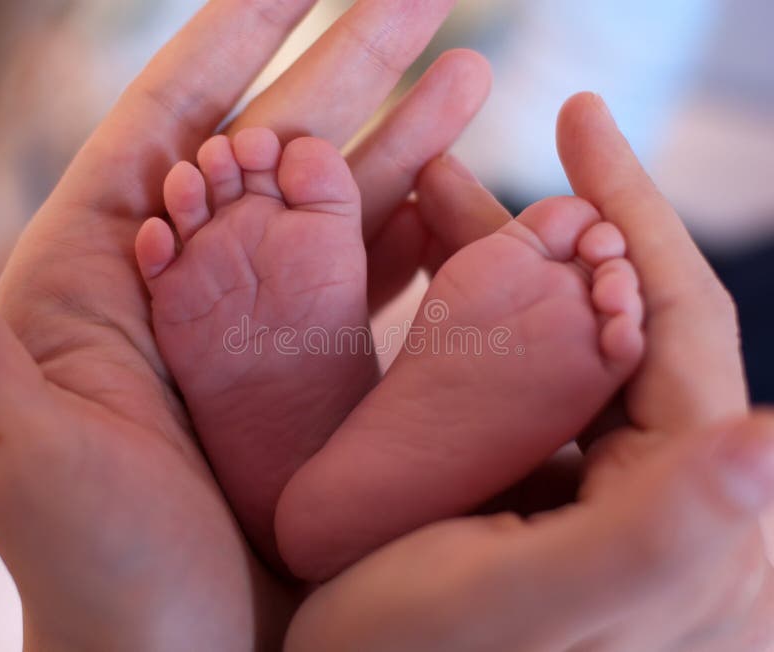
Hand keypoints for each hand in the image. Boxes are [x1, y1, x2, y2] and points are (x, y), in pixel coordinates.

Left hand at [0, 1, 490, 648]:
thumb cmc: (104, 578)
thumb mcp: (20, 445)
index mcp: (106, 281)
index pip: (176, 122)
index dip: (240, 38)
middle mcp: (189, 291)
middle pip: (276, 147)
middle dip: (351, 65)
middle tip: (427, 3)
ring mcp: (264, 332)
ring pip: (338, 208)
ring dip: (405, 138)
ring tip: (474, 79)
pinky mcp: (321, 377)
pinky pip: (373, 286)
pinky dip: (420, 235)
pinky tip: (465, 193)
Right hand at [284, 94, 772, 650]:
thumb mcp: (518, 611)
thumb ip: (659, 541)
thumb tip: (773, 437)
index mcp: (691, 521)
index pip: (679, 328)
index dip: (630, 214)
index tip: (578, 118)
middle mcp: (671, 503)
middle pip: (615, 326)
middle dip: (538, 237)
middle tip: (453, 172)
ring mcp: (607, 497)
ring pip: (567, 352)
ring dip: (502, 277)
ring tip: (431, 209)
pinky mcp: (553, 500)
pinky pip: (531, 394)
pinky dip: (483, 337)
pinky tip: (432, 297)